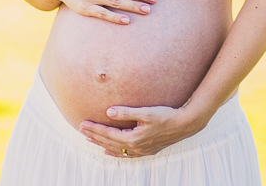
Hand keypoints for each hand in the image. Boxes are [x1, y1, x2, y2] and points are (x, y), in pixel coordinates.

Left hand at [79, 105, 205, 156]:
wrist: (185, 124)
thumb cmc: (166, 116)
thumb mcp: (146, 112)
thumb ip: (126, 112)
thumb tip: (108, 112)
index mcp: (133, 138)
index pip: (108, 134)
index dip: (94, 129)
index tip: (82, 124)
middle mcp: (135, 147)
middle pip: (109, 142)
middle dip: (94, 135)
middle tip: (81, 129)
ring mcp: (141, 150)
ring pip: (116, 149)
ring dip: (102, 143)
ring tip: (90, 139)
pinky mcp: (146, 150)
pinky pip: (126, 154)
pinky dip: (115, 153)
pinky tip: (109, 152)